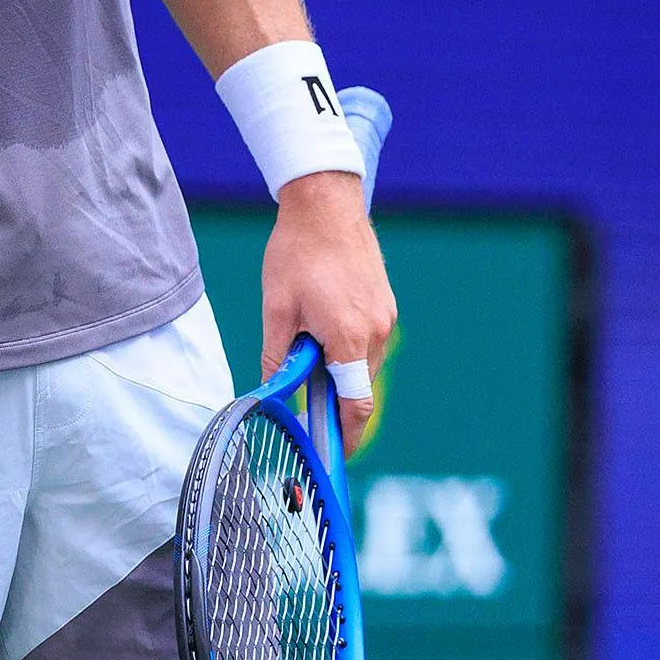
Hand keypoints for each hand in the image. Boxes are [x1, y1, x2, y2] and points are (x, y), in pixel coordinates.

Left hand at [258, 168, 396, 452]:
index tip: (333, 454)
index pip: (355, 406)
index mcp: (349, 338)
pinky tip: (322, 327)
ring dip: (339, 371)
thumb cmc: (295, 254)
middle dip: (333, 400)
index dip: (344, 436)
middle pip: (359, 388)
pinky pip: (369, 343)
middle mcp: (377, 333)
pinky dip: (348, 349)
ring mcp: (387, 318)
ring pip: (364, 366)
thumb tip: (272, 395)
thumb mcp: (276, 309)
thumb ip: (278, 358)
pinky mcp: (386, 306)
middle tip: (302, 401)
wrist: (325, 205)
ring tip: (306, 347)